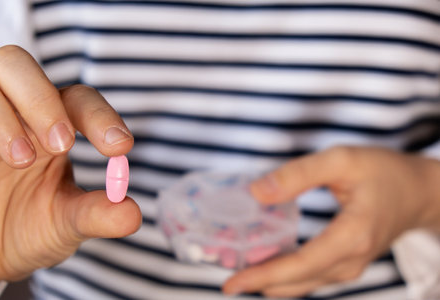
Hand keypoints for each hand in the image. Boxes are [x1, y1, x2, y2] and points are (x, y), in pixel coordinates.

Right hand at [0, 45, 140, 282]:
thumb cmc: (25, 227)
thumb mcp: (64, 224)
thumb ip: (96, 215)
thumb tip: (133, 214)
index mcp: (53, 125)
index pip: (79, 101)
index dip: (100, 116)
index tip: (120, 147)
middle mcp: (16, 111)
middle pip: (22, 66)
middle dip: (44, 99)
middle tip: (62, 145)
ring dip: (6, 114)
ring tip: (23, 159)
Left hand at [223, 146, 439, 297]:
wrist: (419, 192)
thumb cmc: (384, 171)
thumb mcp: (342, 160)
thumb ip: (299, 174)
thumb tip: (256, 192)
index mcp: (351, 236)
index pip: (300, 265)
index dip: (262, 275)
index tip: (231, 284)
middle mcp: (351, 260)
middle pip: (297, 282)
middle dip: (259, 281)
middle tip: (226, 276)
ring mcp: (350, 266)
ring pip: (303, 284)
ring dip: (270, 280)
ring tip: (239, 268)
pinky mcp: (346, 263)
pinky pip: (311, 276)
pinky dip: (285, 274)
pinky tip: (267, 262)